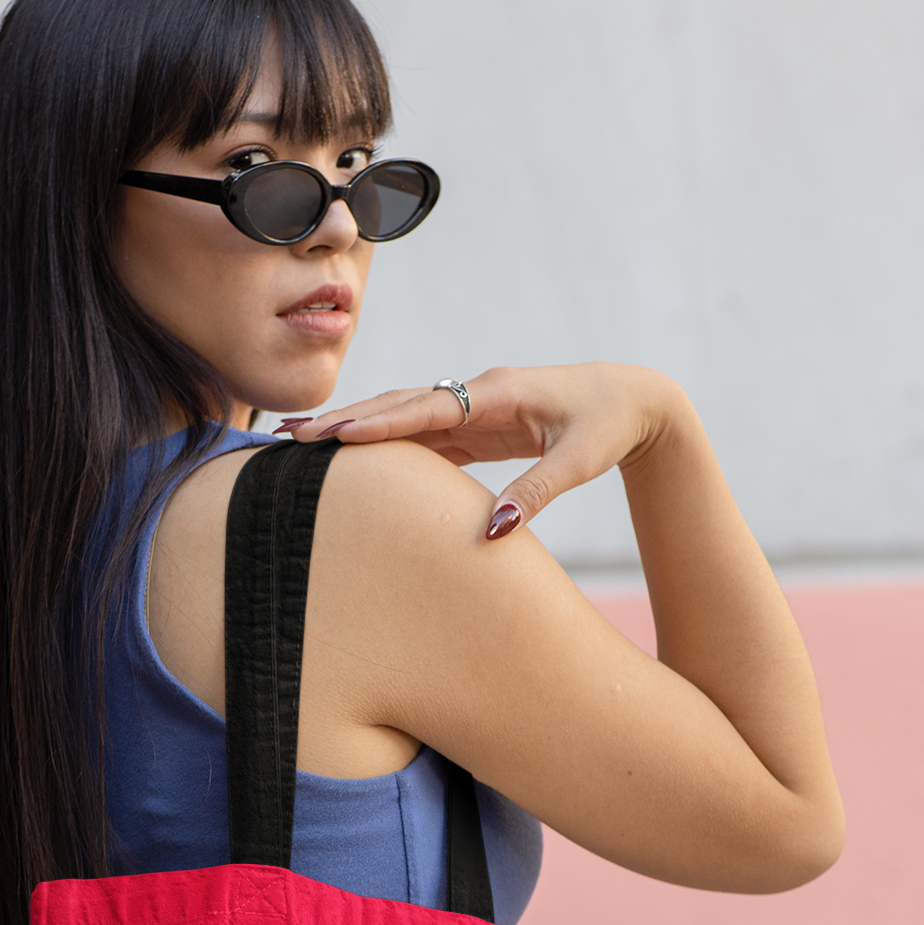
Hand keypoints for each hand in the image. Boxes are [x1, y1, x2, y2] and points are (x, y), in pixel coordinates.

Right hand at [279, 363, 682, 537]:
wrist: (633, 400)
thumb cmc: (609, 426)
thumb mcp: (580, 460)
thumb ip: (535, 493)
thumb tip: (493, 532)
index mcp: (498, 392)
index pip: (425, 407)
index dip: (376, 422)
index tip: (331, 434)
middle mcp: (477, 393)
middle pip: (399, 405)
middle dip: (345, 420)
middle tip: (290, 435)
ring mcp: (474, 408)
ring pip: (404, 417)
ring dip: (357, 431)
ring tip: (306, 444)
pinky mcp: (478, 427)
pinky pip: (423, 436)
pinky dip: (386, 445)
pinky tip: (354, 460)